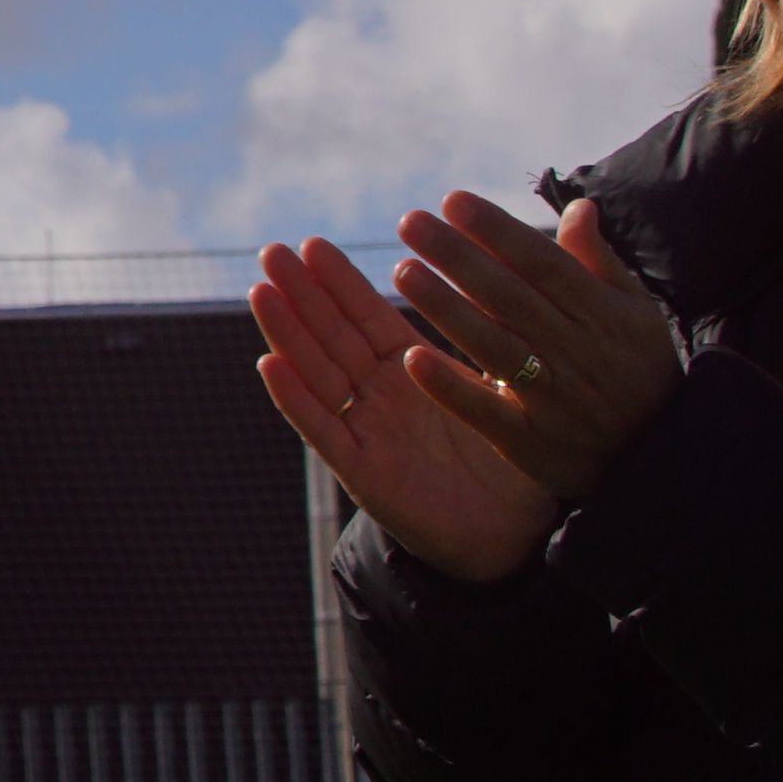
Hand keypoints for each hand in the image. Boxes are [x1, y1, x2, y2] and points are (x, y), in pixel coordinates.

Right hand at [252, 236, 555, 582]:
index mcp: (414, 374)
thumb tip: (520, 282)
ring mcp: (369, 434)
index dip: (340, 284)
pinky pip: (324, 431)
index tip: (313, 244)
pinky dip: (296, 399)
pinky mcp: (364, 474)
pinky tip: (271, 364)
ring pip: (317, 375)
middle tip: (272, 252)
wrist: (521, 537)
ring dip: (288, 334)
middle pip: (332, 339)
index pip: (368, 319)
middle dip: (302, 295)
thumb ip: (506, 335)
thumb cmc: (520, 465)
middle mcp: (382, 399)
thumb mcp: (513, 389)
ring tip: (262, 292)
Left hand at [384, 190, 685, 502]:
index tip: (453, 200)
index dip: (497, 230)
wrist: (663, 459)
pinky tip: (412, 358)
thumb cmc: (640, 371)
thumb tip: (579, 205)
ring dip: (445, 308)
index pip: (542, 262)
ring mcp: (552, 397)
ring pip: (492, 345)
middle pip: (509, 296)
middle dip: (458, 256)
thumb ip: (599, 262)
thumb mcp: (636, 313)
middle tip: (410, 222)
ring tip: (403, 270)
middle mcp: (575, 350)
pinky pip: (487, 411)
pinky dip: (450, 387)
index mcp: (600, 313)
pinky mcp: (531, 441)